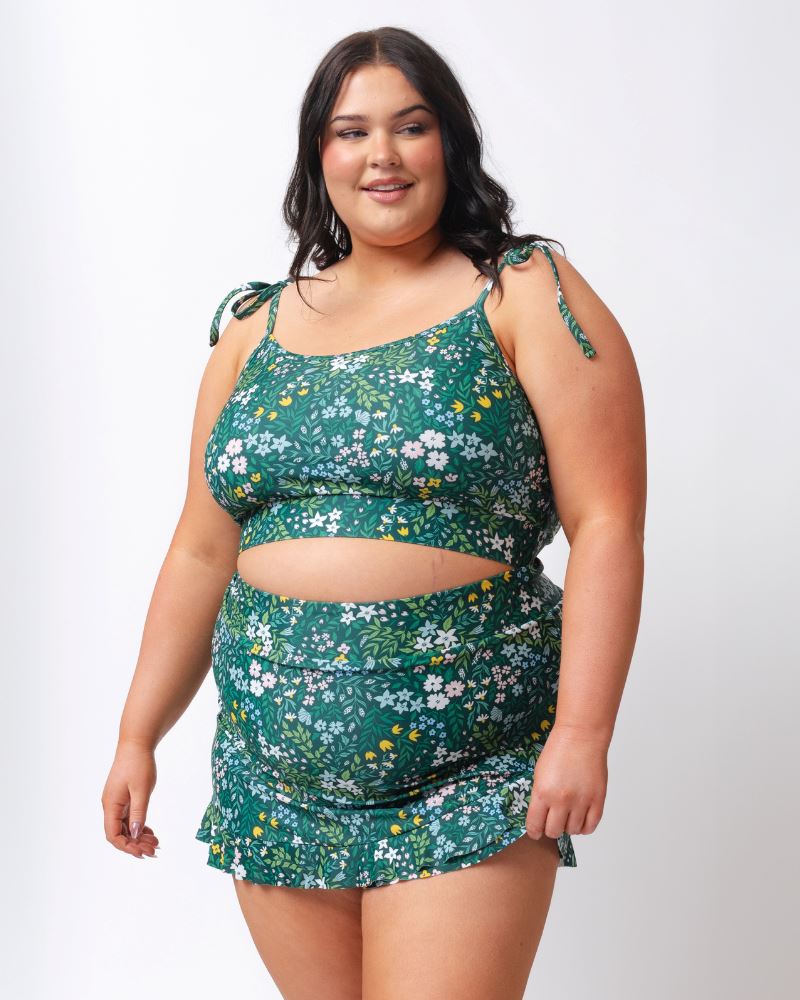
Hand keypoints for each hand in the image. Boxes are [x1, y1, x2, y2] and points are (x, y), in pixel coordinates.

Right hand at [101, 740, 159, 859]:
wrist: (136, 743)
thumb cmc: (138, 764)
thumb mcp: (141, 790)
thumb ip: (139, 813)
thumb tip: (136, 835)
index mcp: (111, 805)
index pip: (113, 835)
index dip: (127, 847)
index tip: (143, 852)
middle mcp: (110, 805)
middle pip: (119, 833)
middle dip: (135, 844)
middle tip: (155, 850)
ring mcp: (116, 802)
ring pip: (125, 826)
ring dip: (138, 837)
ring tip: (155, 843)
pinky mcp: (123, 797)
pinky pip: (128, 818)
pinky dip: (139, 826)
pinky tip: (150, 831)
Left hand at [525, 724, 608, 841]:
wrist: (581, 737)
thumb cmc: (558, 750)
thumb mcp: (538, 774)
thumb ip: (539, 797)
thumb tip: (540, 816)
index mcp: (543, 793)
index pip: (535, 825)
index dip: (534, 831)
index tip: (535, 832)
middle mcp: (561, 801)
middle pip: (554, 832)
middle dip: (551, 829)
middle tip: (552, 821)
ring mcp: (581, 802)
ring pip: (572, 831)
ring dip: (568, 826)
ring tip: (567, 816)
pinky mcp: (598, 800)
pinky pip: (590, 826)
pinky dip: (584, 827)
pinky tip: (580, 818)